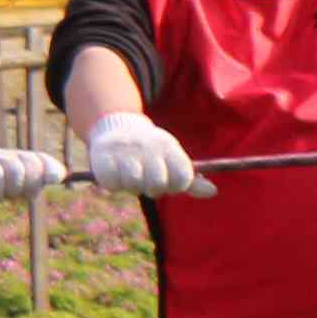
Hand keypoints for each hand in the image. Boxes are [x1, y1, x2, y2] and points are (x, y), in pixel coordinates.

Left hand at [0, 146, 64, 211]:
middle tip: (8, 195)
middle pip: (16, 170)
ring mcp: (16, 156)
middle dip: (13, 188)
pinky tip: (57, 178)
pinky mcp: (31, 161)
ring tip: (22, 191)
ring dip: (30, 183)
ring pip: (33, 165)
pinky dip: (52, 169)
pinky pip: (46, 161)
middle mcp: (1, 155)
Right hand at [83, 112, 210, 198]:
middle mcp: (148, 147)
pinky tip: (115, 175)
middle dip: (153, 188)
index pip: (183, 177)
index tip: (169, 182)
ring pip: (133, 184)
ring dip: (131, 187)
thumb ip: (190, 180)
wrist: (117, 126)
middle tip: (147, 181)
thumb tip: (213, 191)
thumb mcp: (172, 161)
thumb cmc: (150, 152)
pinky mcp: (102, 155)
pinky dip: (113, 184)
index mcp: (169, 147)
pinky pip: (111, 183)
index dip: (177, 186)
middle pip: (157, 184)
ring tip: (129, 177)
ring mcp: (124, 150)